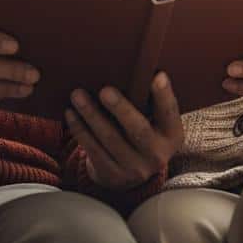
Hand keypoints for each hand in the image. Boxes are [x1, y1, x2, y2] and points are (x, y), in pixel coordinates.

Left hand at [65, 72, 182, 190]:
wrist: (130, 173)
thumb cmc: (141, 129)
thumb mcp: (153, 120)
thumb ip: (147, 100)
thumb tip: (133, 66)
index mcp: (171, 135)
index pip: (169, 112)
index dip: (164, 95)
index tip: (157, 76)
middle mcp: (157, 154)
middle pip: (138, 129)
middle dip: (120, 108)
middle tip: (105, 90)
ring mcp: (134, 169)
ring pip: (110, 139)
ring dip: (91, 115)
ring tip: (77, 95)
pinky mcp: (112, 175)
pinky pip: (93, 150)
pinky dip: (80, 130)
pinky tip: (71, 113)